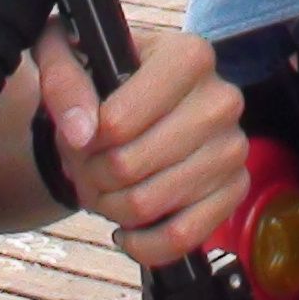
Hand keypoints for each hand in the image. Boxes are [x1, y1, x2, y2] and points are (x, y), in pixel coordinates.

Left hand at [34, 24, 245, 265]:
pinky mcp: (235, 187)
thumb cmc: (103, 75)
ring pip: (151, 204)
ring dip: (112, 208)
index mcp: (189, 56)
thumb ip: (63, 82)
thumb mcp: (66, 54)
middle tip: (87, 166)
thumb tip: (81, 133)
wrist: (134, 102)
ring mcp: (233, 146)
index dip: (84, 141)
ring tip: (106, 189)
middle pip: (130, 166)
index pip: (117, 122)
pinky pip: (183, 237)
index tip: (80, 133)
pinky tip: (127, 230)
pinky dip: (144, 245)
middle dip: (93, 176)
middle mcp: (222, 98)